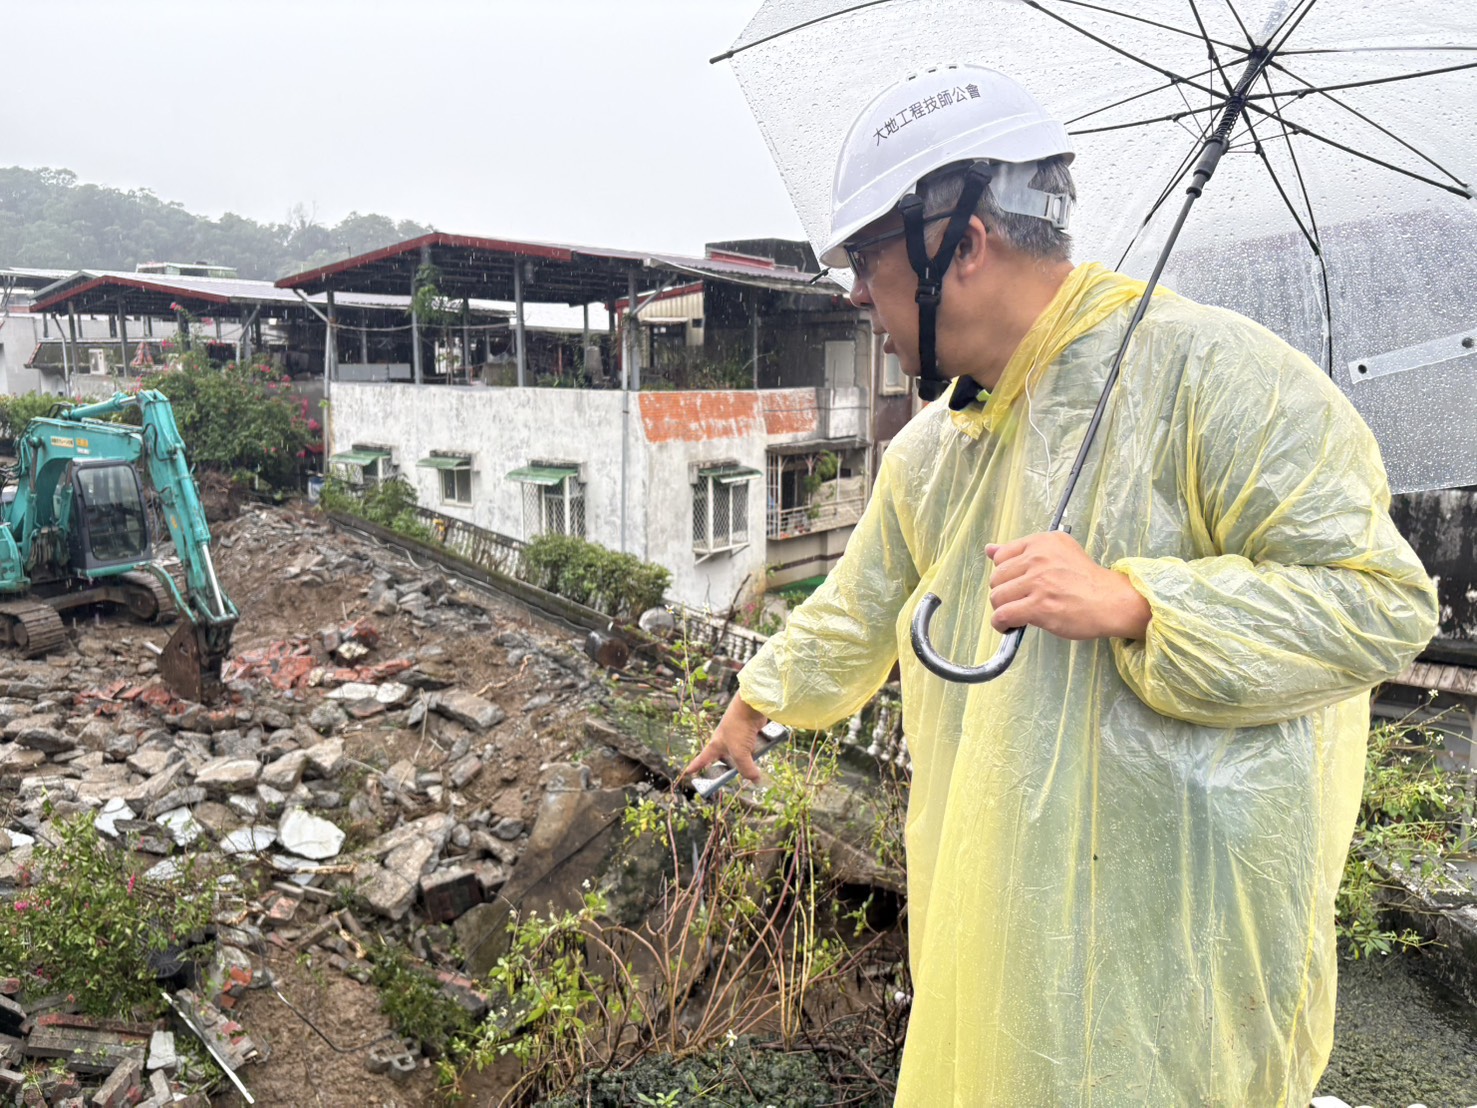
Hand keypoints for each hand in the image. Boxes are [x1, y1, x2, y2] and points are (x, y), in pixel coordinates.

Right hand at [681, 695, 767, 783]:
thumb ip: (746, 769)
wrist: (751, 706)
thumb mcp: (740, 753)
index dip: (695, 766)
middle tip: (729, 776)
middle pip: (725, 759)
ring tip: (755, 768)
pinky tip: (764, 752)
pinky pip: (754, 746)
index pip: (702, 759)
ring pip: (742, 753)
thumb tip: (755, 779)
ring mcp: (738, 736)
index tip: (688, 772)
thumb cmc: (739, 727)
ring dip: (748, 759)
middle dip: (728, 767)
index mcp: (716, 745)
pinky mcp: (750, 732)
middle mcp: (725, 741)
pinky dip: (759, 749)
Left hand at [986, 531, 1150, 640]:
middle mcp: (1038, 558)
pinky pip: (1003, 615)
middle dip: (1004, 593)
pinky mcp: (1039, 606)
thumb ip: (1022, 551)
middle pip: (997, 578)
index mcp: (1042, 542)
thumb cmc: (1086, 581)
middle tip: (1019, 601)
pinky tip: (1011, 626)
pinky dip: (1001, 624)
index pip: (1001, 556)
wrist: (1110, 601)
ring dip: (1003, 609)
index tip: (1017, 584)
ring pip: (997, 597)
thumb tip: (989, 549)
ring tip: (1017, 615)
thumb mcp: (1058, 553)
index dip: (1006, 574)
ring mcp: (1038, 582)